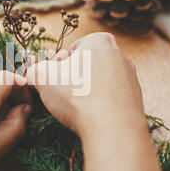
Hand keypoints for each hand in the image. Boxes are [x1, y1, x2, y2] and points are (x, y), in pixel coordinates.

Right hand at [26, 32, 169, 170]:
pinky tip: (90, 118)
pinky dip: (100, 107)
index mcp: (100, 42)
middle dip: (72, 77)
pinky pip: (111, 100)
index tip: (50, 77)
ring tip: (74, 108)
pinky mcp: (136, 102)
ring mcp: (130, 80)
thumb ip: (34, 71)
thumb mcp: (43, 77)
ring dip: (86, 93)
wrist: (113, 129)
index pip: (73, 46)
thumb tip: (33, 75)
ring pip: (100, 83)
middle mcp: (120, 57)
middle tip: (60, 92)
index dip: (57, 62)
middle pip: (88, 64)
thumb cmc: (78, 95)